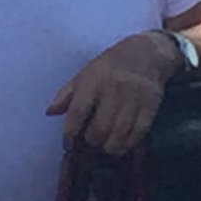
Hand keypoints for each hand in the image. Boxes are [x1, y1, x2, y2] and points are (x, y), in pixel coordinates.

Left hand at [47, 32, 177, 156]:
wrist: (147, 54)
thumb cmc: (110, 65)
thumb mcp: (85, 74)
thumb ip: (66, 94)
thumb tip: (50, 112)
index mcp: (93, 81)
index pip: (77, 112)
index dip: (70, 133)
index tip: (67, 145)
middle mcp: (113, 90)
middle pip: (100, 128)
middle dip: (93, 141)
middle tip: (92, 141)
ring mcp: (133, 98)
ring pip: (119, 134)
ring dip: (110, 146)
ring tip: (107, 145)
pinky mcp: (150, 106)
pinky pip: (138, 133)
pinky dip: (128, 144)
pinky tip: (123, 144)